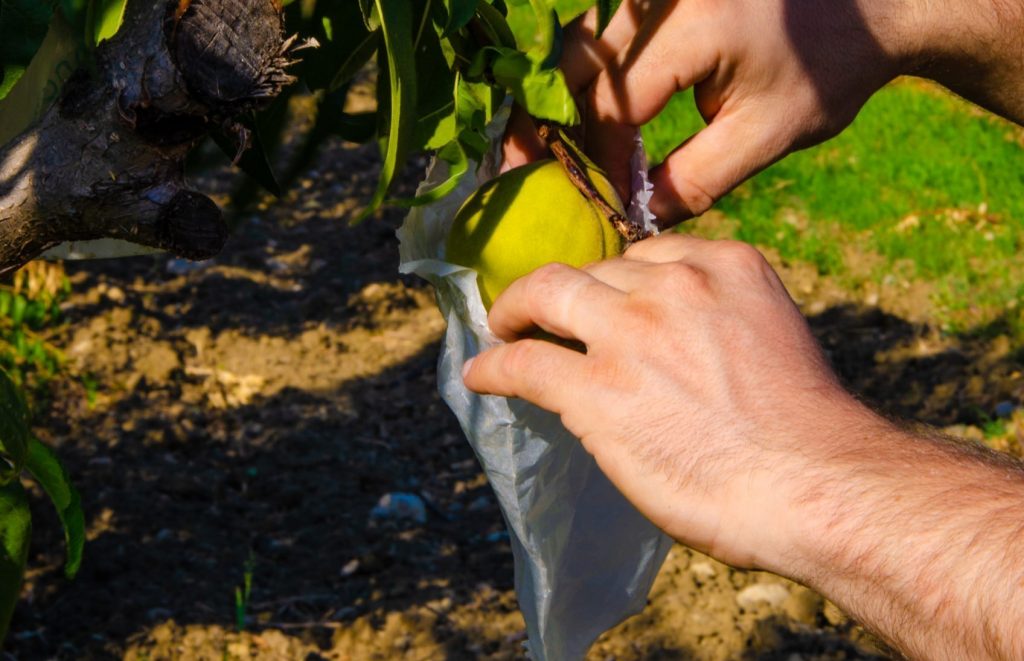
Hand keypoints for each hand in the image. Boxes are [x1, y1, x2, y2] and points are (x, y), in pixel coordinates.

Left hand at [462, 234, 1023, 657]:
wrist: (817, 484)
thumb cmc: (809, 433)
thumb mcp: (772, 339)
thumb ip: (720, 323)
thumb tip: (677, 348)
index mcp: (725, 265)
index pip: (647, 255)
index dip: (613, 279)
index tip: (599, 300)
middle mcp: (673, 283)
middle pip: (592, 267)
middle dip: (562, 287)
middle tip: (538, 309)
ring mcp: (630, 331)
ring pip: (547, 293)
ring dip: (516, 310)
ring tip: (501, 329)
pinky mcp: (595, 388)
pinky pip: (524, 363)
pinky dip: (495, 365)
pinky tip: (480, 373)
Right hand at [505, 0, 1023, 226]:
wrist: (872, 8)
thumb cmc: (828, 72)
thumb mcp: (766, 136)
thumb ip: (695, 179)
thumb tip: (634, 213)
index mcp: (699, 29)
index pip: (617, 101)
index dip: (601, 155)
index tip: (608, 195)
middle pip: (580, 61)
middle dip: (565, 122)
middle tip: (553, 171)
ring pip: (583, 39)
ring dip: (570, 93)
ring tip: (559, 145)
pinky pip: (606, 28)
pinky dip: (590, 69)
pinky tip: (587, 107)